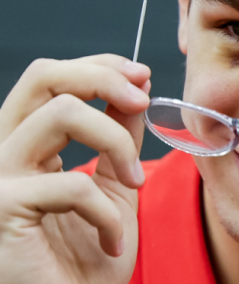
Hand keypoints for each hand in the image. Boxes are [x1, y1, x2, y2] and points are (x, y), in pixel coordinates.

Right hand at [0, 55, 150, 283]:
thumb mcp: (115, 180)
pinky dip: (107, 211)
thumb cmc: (90, 256)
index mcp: (26, 142)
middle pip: (43, 77)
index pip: (51, 77)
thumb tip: (136, 84)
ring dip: (116, 142)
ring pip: (61, 114)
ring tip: (134, 181)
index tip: (141, 74)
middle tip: (142, 99)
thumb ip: (119, 131)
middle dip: (103, 77)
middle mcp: (2, 152)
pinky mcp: (2, 210)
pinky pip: (73, 184)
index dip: (99, 65)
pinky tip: (112, 240)